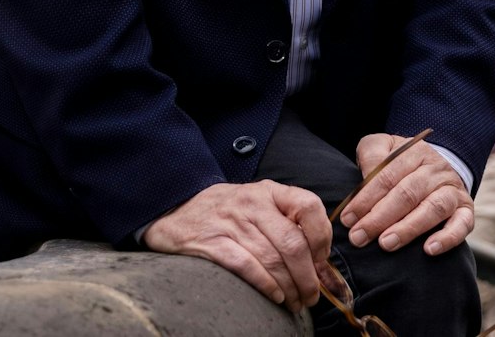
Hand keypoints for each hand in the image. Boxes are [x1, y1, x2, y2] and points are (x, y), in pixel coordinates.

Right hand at [141, 180, 333, 310]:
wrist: (173, 208)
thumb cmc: (224, 210)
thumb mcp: (256, 201)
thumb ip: (285, 220)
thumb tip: (318, 260)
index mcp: (268, 191)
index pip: (308, 206)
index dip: (321, 237)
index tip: (321, 260)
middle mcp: (251, 204)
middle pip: (292, 243)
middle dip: (308, 277)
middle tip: (312, 296)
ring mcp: (231, 223)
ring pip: (272, 259)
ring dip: (290, 287)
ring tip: (296, 302)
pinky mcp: (212, 243)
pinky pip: (246, 267)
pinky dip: (265, 285)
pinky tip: (275, 296)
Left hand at [341, 134, 473, 255]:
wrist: (439, 165)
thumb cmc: (401, 162)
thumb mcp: (383, 146)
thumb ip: (371, 155)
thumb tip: (364, 179)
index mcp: (414, 152)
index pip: (387, 175)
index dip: (365, 198)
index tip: (347, 218)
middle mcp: (436, 170)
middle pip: (407, 193)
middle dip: (380, 217)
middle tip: (359, 237)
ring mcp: (453, 190)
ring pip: (433, 209)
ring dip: (408, 228)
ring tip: (387, 244)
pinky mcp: (466, 210)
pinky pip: (462, 224)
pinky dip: (447, 238)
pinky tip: (429, 250)